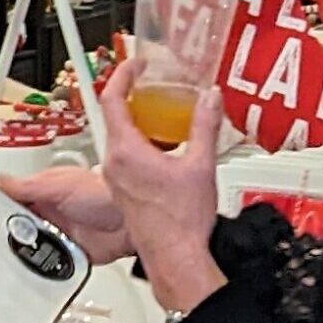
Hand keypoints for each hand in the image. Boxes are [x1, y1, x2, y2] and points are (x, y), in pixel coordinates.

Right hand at [0, 166, 133, 264]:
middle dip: (4, 232)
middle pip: (17, 224)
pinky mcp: (68, 255)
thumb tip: (1, 179)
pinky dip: (39, 267)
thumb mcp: (62, 185)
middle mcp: (49, 213)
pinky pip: (48, 264)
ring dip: (21, 251)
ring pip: (30, 245)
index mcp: (44, 191)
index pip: (11, 197)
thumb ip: (31, 186)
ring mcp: (58, 234)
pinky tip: (28, 270)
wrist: (131, 223)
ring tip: (4, 258)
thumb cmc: (105, 194)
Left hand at [94, 58, 226, 308]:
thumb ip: (205, 126)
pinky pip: (126, 158)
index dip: (122, 75)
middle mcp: (114, 164)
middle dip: (135, 98)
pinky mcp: (124, 192)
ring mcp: (116, 180)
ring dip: (140, 123)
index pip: (112, 99)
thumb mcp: (201, 165)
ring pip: (121, 139)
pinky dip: (142, 145)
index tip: (136, 65)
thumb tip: (210, 99)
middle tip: (154, 86)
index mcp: (126, 151)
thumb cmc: (181, 221)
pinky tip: (166, 151)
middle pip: (115, 117)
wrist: (176, 257)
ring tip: (165, 117)